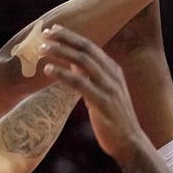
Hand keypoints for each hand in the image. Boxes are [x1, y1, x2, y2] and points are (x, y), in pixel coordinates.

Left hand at [41, 25, 145, 159]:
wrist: (130, 143)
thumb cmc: (113, 119)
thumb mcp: (102, 93)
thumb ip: (90, 77)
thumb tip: (74, 63)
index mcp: (113, 70)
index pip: (90, 46)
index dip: (71, 36)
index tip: (53, 29)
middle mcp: (113, 75)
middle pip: (86, 49)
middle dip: (65, 38)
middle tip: (45, 33)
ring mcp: (109, 88)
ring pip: (83, 62)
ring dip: (61, 52)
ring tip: (42, 49)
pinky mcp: (103, 102)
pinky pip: (80, 83)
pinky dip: (63, 74)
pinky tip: (48, 69)